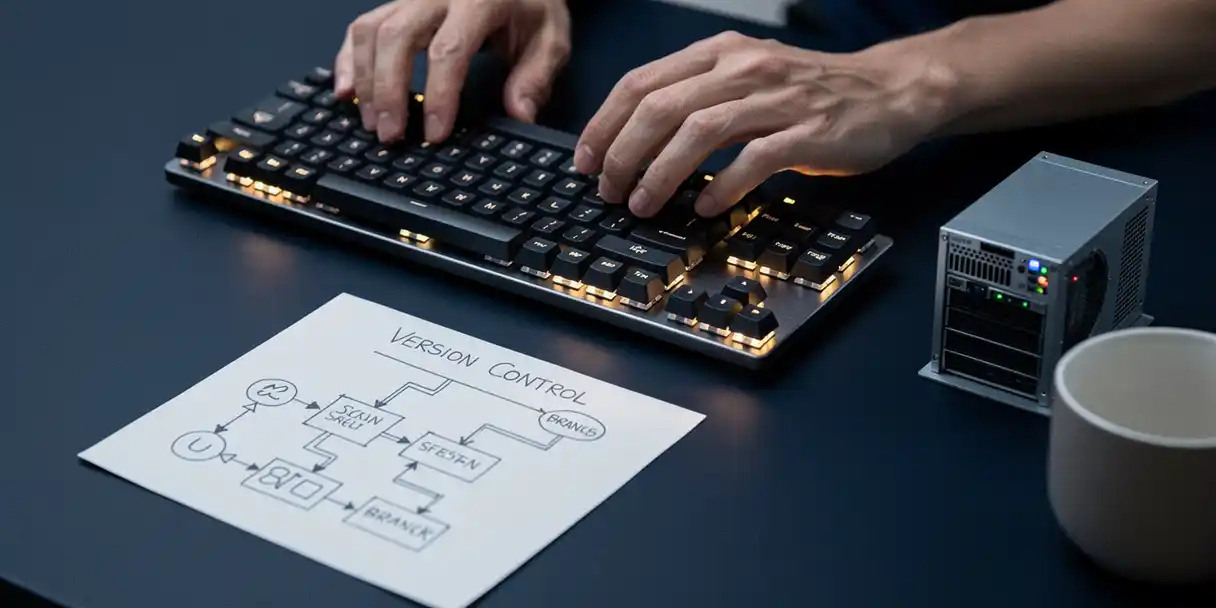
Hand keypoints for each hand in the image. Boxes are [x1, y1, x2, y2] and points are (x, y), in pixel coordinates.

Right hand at [333, 0, 571, 143]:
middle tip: (391, 136)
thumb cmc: (530, 8)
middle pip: (398, 38)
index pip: (449, 50)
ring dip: (365, 80)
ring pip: (371, 31)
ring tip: (373, 124)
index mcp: (479, 0)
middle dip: (389, 91)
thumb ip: (535, 76)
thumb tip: (519, 114)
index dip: (438, 95)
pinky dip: (346, 60)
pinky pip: (361, 26)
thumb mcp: (549, 38)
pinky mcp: (396, 4)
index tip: (435, 134)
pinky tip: (346, 94)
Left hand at [573, 32, 949, 217]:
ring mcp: (776, 99)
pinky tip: (704, 206)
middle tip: (608, 189)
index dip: (605, 123)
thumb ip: (698, 100)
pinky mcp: (807, 132)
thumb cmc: (811, 93)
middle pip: (661, 106)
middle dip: (623, 153)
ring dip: (661, 172)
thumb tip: (637, 140)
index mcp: (719, 53)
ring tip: (644, 204)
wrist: (889, 92)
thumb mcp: (747, 79)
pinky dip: (721, 185)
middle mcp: (743, 68)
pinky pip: (753, 159)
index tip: (585, 159)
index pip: (642, 82)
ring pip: (699, 131)